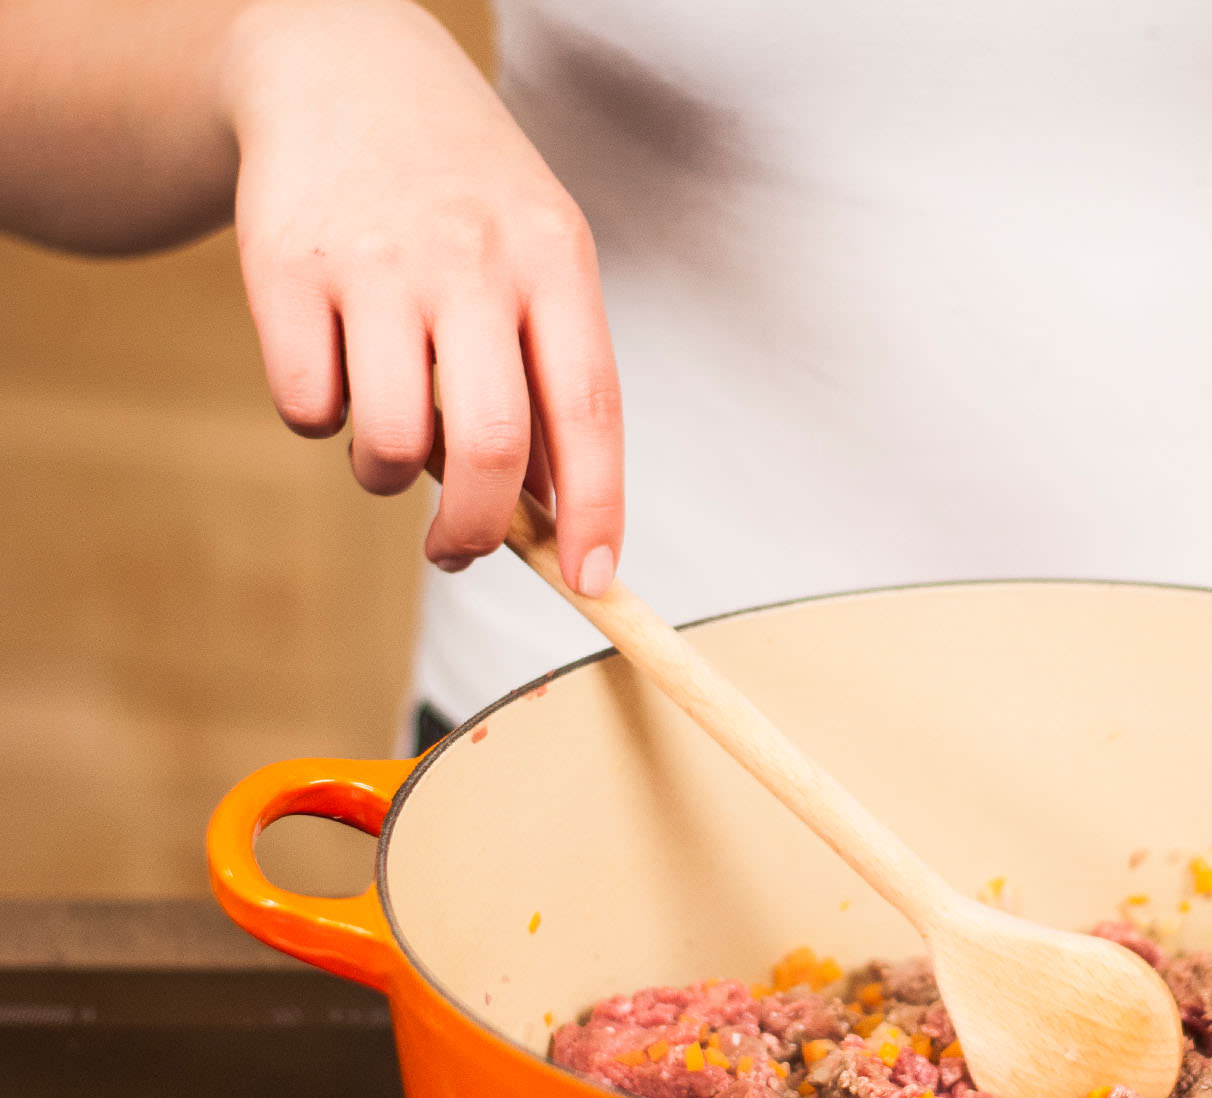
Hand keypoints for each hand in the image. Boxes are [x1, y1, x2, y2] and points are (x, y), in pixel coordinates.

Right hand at [220, 0, 620, 590]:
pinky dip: (320, 420)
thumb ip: (553, 377)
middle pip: (490, 446)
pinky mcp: (283, 266)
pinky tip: (336, 368)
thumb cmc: (466, 200)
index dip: (596, 510)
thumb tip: (556, 518)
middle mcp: (471, 259)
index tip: (595, 581)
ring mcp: (374, 262)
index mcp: (554, 260)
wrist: (344, 70)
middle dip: (478, 531)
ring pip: (388, 443)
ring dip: (388, 478)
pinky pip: (306, 406)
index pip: (590, 411)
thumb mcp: (539, 259)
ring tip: (391, 441)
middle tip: (460, 550)